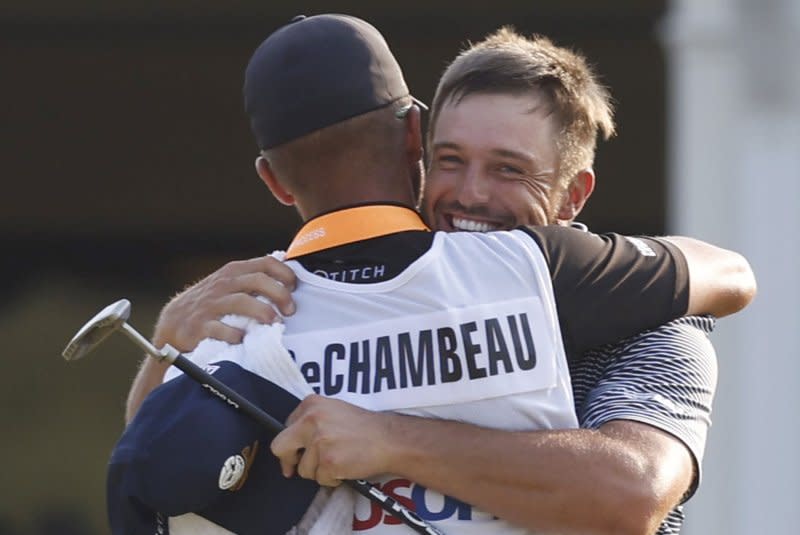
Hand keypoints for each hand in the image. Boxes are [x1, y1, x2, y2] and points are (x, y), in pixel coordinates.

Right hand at [153, 256, 297, 351]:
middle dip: (279, 294)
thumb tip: (290, 281)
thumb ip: (254, 281)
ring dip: (262, 312)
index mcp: (234, 272)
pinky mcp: (200, 326)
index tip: (295, 288)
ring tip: (274, 323)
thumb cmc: (211, 305)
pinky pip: (220, 328)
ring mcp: (211, 305)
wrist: (173, 324)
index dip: (285, 274)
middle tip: (290, 311)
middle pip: (257, 281)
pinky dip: (235, 334)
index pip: (265, 263)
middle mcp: (223, 284)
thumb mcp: (230, 286)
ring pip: (241, 302)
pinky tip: (244, 338)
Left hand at [271, 395, 391, 486]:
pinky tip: (346, 466)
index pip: (285, 428)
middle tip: (297, 466)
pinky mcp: (328, 461)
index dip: (293, 443)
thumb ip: (311, 421)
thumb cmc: (364, 428)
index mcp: (311, 404)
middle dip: (289, 460)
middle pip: (280, 447)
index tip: (299, 451)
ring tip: (340, 459)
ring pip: (303, 469)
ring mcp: (319, 441)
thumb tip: (291, 446)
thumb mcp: (334, 411)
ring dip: (320, 470)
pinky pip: (320, 479)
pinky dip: (333, 478)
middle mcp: (311, 419)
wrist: (390, 439)